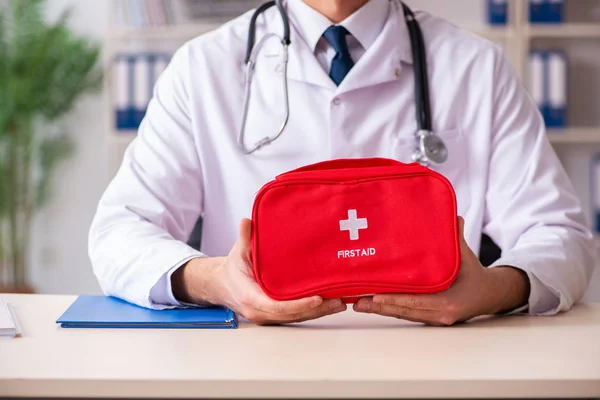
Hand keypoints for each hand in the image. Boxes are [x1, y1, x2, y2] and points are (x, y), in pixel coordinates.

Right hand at [174, 219, 346, 324]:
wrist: (223, 285)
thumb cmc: (233, 269)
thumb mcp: (238, 252)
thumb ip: (244, 238)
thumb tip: (247, 221)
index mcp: (251, 297)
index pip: (278, 306)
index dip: (299, 304)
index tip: (317, 298)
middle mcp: (261, 311)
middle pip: (293, 315)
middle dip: (317, 309)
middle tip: (339, 300)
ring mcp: (268, 316)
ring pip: (297, 317)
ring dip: (319, 312)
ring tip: (341, 302)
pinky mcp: (275, 315)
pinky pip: (296, 315)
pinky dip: (313, 311)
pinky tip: (329, 303)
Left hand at [353, 217, 529, 325]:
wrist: (489, 295)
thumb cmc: (475, 274)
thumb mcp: (467, 256)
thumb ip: (457, 237)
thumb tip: (453, 217)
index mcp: (448, 301)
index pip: (416, 301)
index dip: (395, 299)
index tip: (375, 296)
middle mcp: (439, 314)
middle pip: (404, 311)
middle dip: (379, 306)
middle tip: (356, 301)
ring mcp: (433, 318)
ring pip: (402, 314)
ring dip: (380, 309)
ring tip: (357, 303)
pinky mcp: (429, 318)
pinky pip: (407, 313)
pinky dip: (390, 308)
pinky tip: (373, 304)